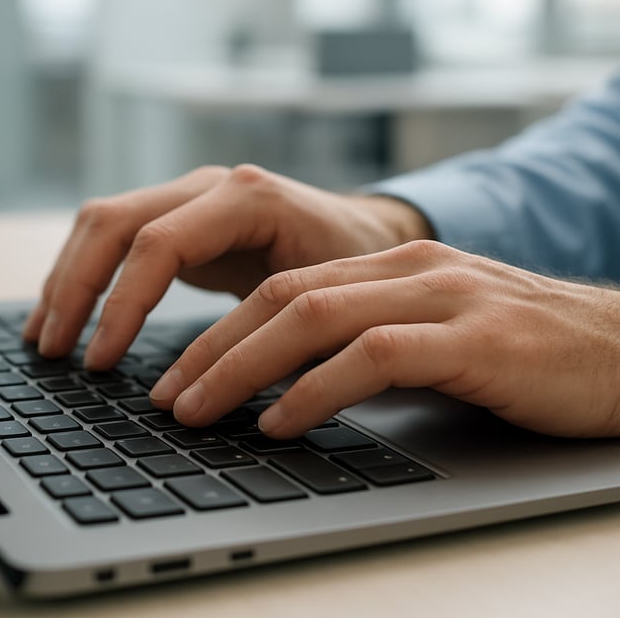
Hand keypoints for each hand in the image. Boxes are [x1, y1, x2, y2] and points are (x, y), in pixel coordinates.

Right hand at [23, 164, 431, 362]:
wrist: (362, 233)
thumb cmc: (352, 268)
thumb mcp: (324, 299)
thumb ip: (269, 333)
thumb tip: (202, 392)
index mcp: (248, 199)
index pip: (160, 243)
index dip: (122, 303)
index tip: (100, 361)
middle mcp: (210, 186)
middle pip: (114, 222)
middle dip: (75, 289)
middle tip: (54, 352)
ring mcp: (191, 195)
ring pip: (103, 222)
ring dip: (66, 279)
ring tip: (44, 336)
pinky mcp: (180, 215)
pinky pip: (116, 235)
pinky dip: (84, 272)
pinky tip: (67, 309)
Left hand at [151, 240, 619, 438]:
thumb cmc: (520, 350)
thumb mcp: (432, 329)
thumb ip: (367, 338)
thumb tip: (289, 379)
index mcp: (391, 265)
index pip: (282, 287)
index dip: (220, 330)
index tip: (178, 373)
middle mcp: (407, 269)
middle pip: (282, 297)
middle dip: (213, 347)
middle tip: (167, 395)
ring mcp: (441, 297)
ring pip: (314, 317)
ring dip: (244, 367)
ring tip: (199, 410)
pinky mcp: (474, 337)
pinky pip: (374, 356)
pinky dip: (317, 389)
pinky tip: (280, 421)